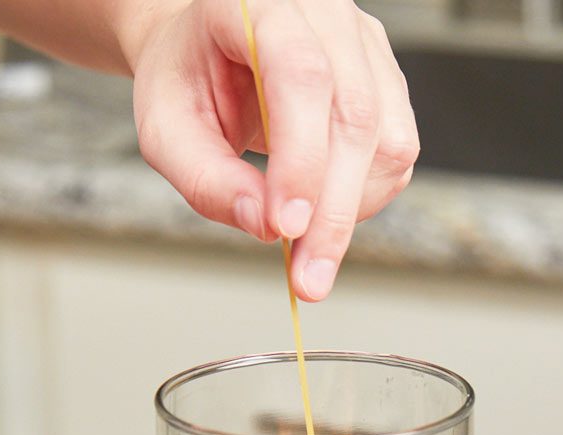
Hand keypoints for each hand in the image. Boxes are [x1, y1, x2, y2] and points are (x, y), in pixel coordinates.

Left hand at [122, 0, 418, 300]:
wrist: (206, 48)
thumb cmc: (185, 80)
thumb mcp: (167, 130)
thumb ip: (207, 179)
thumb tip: (265, 226)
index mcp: (259, 4)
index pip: (300, 75)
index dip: (301, 158)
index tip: (287, 228)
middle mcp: (324, 13)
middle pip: (355, 113)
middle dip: (333, 211)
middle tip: (308, 278)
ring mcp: (364, 45)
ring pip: (389, 139)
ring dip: (351, 210)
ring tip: (306, 247)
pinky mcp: (385, 82)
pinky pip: (396, 154)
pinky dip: (363, 199)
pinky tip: (323, 210)